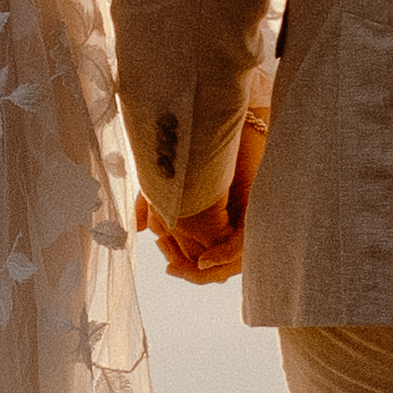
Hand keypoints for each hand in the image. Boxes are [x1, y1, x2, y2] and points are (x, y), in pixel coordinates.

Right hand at [137, 122, 258, 284]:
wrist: (221, 123)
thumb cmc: (196, 149)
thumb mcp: (168, 181)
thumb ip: (152, 203)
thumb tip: (139, 229)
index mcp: (217, 225)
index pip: (198, 257)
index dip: (177, 259)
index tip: (158, 245)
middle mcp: (232, 228)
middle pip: (210, 267)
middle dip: (185, 268)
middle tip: (167, 260)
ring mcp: (243, 223)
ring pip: (224, 265)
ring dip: (198, 268)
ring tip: (176, 260)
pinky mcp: (252, 214)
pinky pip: (238, 248)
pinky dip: (221, 258)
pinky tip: (203, 262)